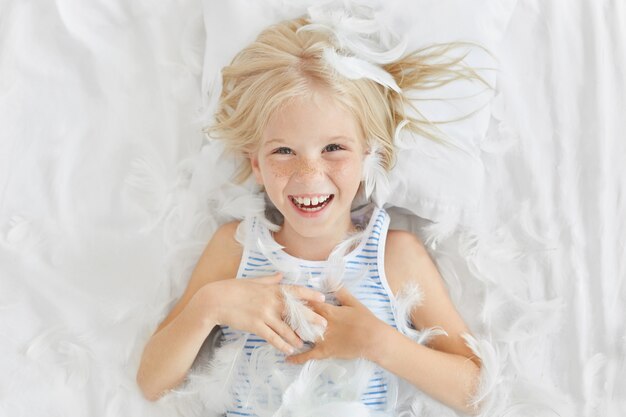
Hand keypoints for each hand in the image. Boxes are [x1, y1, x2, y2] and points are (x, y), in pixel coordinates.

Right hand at [197, 273, 326, 354]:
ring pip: (285, 328)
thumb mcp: (254, 281)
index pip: (296, 291)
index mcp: (272, 289)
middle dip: (311, 319)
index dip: (310, 295)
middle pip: (296, 312)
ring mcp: (264, 314)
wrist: (216, 300)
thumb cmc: (234, 288)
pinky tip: (289, 349)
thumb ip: (270, 280)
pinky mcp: (256, 326)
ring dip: (296, 337)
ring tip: (304, 343)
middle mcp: (271, 301)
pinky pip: (272, 337)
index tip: (323, 299)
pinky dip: (282, 344)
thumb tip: (280, 275)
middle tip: (323, 326)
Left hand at [286, 287, 388, 363]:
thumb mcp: (353, 302)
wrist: (373, 339)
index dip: (297, 301)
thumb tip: (330, 280)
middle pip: (301, 319)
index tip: (286, 298)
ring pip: (302, 336)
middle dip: (289, 316)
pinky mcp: (325, 352)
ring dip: (290, 334)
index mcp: (328, 310)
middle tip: (276, 313)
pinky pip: (309, 355)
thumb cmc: (365, 319)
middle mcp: (322, 324)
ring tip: (276, 332)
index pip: (309, 304)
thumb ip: (340, 291)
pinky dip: (297, 358)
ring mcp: (322, 339)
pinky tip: (286, 358)